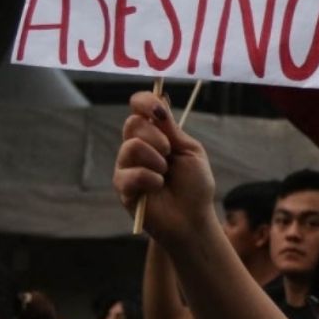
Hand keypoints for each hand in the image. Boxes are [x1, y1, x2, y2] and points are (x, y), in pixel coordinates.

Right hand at [114, 91, 216, 245]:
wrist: (193, 218)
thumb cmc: (195, 186)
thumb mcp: (189, 151)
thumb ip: (172, 130)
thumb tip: (160, 100)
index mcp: (156, 134)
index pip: (139, 108)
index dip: (144, 101)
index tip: (158, 109)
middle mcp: (138, 147)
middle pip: (133, 124)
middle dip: (156, 136)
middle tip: (169, 152)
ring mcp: (127, 167)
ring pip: (131, 147)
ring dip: (155, 159)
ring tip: (165, 174)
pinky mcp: (122, 187)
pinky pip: (129, 173)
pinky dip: (149, 179)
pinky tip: (157, 187)